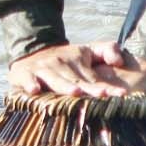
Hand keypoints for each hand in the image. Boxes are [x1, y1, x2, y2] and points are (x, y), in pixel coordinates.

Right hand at [9, 40, 145, 97]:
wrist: (31, 51)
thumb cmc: (66, 58)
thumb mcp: (87, 51)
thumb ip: (107, 50)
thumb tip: (120, 61)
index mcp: (78, 60)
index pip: (95, 78)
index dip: (107, 87)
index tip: (121, 94)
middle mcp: (61, 64)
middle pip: (77, 81)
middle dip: (88, 88)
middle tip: (101, 94)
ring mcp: (43, 69)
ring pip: (55, 80)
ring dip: (64, 86)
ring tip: (74, 92)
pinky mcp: (24, 73)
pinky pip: (27, 79)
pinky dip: (29, 84)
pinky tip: (34, 90)